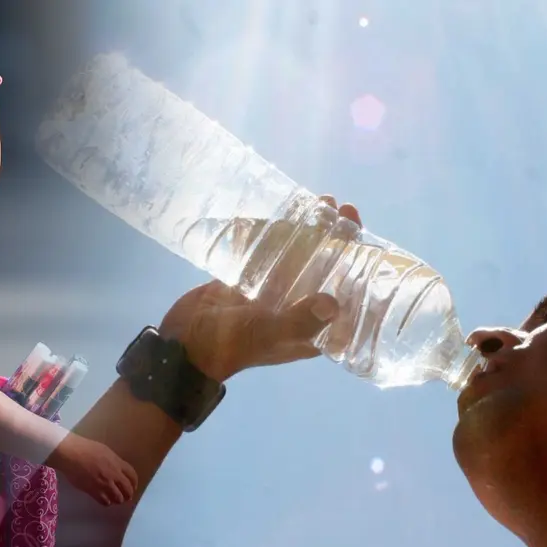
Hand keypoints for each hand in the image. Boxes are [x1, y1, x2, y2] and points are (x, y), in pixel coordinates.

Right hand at [47, 434, 138, 505]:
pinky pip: (105, 502)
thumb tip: (117, 469)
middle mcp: (114, 475)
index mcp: (117, 463)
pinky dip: (107, 502)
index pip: (133, 476)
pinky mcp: (94, 491)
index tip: (133, 486)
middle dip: (128, 494)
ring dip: (118, 499)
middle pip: (127, 489)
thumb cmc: (86, 448)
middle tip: (126, 496)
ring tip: (115, 499)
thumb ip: (113, 461)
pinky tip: (105, 500)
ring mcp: (104, 484)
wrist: (72, 454)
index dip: (134, 483)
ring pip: (118, 498)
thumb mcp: (105, 451)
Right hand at [159, 197, 362, 381]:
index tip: (363, 237)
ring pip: (297, 256)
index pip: (343, 294)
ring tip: (317, 201)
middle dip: (335, 238)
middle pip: (324, 268)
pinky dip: (272, 234)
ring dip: (308, 230)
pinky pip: (266, 254)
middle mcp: (295, 309)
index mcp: (309, 328)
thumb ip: (298, 320)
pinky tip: (279, 211)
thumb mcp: (266, 334)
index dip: (358, 266)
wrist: (182, 344)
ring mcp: (270, 293)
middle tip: (339, 207)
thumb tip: (333, 302)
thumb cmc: (229, 345)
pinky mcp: (247, 281)